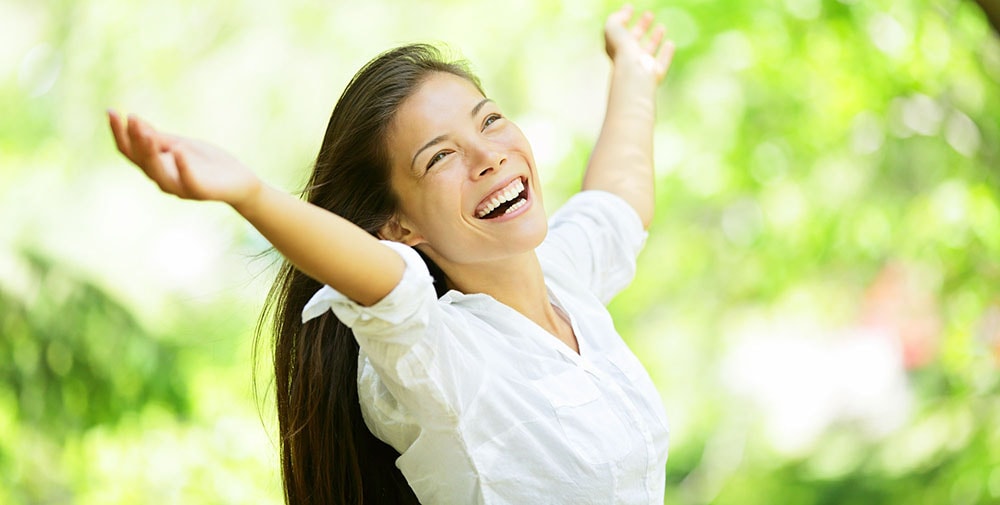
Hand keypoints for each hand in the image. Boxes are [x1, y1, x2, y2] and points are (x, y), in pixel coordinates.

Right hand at [108, 110, 261, 207]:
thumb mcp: (180, 144)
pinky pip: (188, 180)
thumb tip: (132, 120)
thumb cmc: (207, 162)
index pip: (130, 151)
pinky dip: (182, 166)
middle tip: (129, 117)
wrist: (239, 181)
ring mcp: (180, 188)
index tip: (110, 111)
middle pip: (139, 160)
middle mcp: (162, 179)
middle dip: (133, 138)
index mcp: (156, 167)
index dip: (118, 132)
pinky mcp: (200, 192)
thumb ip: (159, 138)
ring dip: (150, 151)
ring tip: (147, 131)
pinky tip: (178, 150)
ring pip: (156, 172)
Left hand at [604, 5, 675, 82]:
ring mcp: (641, 67)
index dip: (623, 19)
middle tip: (649, 14)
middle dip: (641, 27)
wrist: (634, 71)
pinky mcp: (654, 74)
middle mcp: (627, 59)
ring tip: (662, 26)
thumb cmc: (621, 49)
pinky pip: (661, 63)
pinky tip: (670, 44)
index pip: (619, 32)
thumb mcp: (612, 28)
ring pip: (648, 52)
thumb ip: (616, 18)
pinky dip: (666, 54)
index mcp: (615, 48)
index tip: (631, 8)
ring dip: (654, 39)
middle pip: (634, 41)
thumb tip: (625, 11)